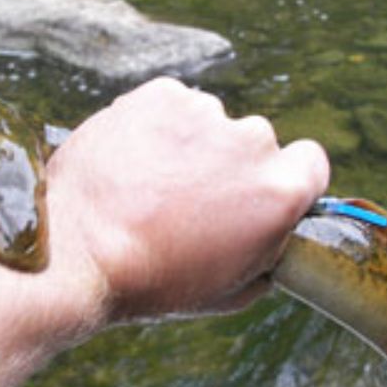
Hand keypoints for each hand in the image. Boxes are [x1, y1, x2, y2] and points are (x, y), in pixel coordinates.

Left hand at [45, 77, 329, 320]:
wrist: (77, 253)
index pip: (310, 162)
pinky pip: (171, 106)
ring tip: (149, 184)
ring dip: (191, 144)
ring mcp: (203, 112)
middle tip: (188, 199)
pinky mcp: (159, 95)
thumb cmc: (154, 281)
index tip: (257, 192)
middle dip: (231, 165)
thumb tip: (274, 235)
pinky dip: (157, 126)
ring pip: (209, 123)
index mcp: (281, 189)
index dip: (286, 178)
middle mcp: (252, 140)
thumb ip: (271, 253)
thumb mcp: (232, 291)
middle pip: (255, 142)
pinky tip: (132, 160)